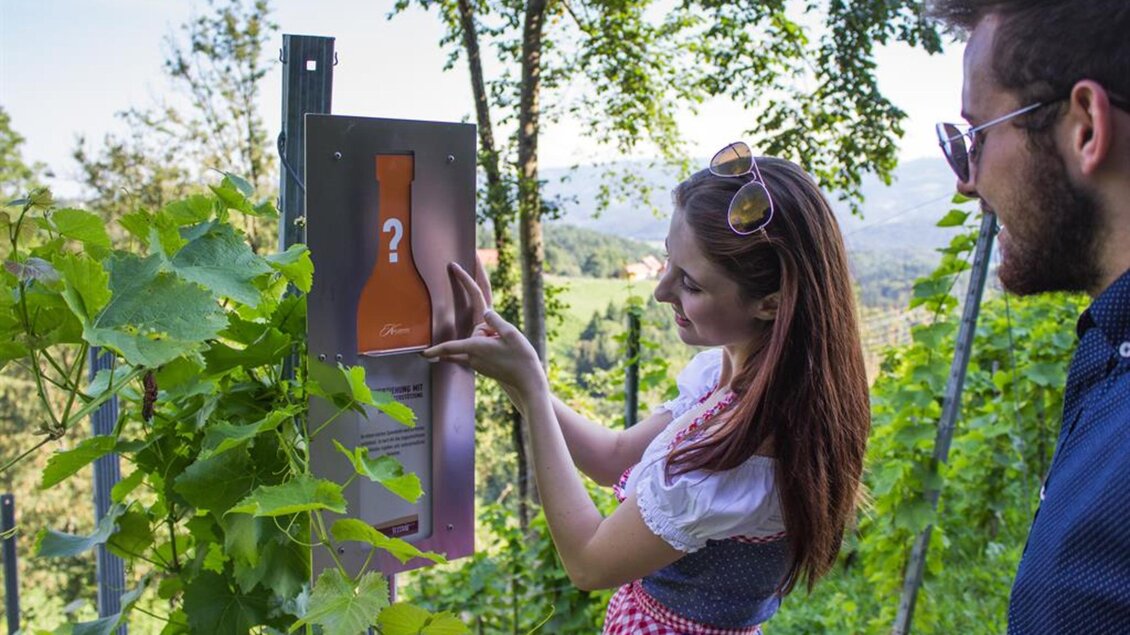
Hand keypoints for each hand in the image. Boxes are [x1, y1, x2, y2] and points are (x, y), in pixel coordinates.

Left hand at [423, 263, 545, 399]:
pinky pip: (478, 348)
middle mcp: (473, 355)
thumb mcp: (511, 334)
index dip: (435, 348)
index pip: (450, 345)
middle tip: (496, 319)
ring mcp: (478, 361)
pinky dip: (482, 342)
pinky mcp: (483, 365)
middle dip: (490, 326)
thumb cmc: (521, 359)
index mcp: (476, 347)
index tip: (422, 353)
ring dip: (492, 334)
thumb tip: (485, 313)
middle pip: (476, 329)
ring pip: (478, 338)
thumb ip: (495, 320)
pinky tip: (488, 340)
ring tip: (510, 344)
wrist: (528, 382)